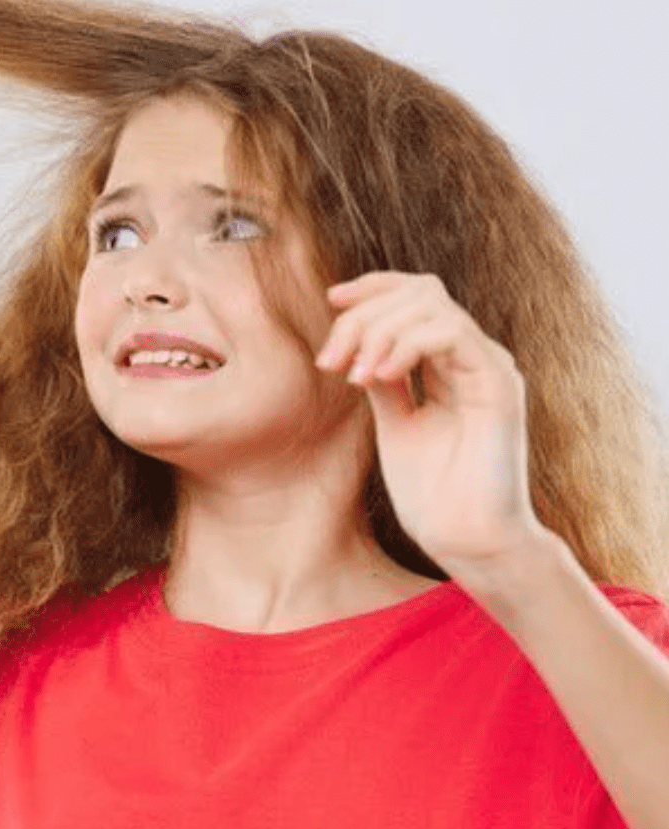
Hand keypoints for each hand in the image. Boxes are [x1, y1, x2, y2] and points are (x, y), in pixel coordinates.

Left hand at [315, 270, 545, 573]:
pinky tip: (379, 375)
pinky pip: (450, 334)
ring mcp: (489, 367)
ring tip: (355, 375)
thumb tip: (358, 348)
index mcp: (452, 364)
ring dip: (378, 331)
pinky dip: (405, 344)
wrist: (467, 540)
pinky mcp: (498, 384)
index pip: (418, 297)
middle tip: (330, 362)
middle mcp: (474, 358)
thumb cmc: (434, 494)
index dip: (375, 288)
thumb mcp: (396, 425)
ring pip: (432, 306)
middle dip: (363, 316)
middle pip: (419, 293)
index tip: (332, 300)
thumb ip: (385, 382)